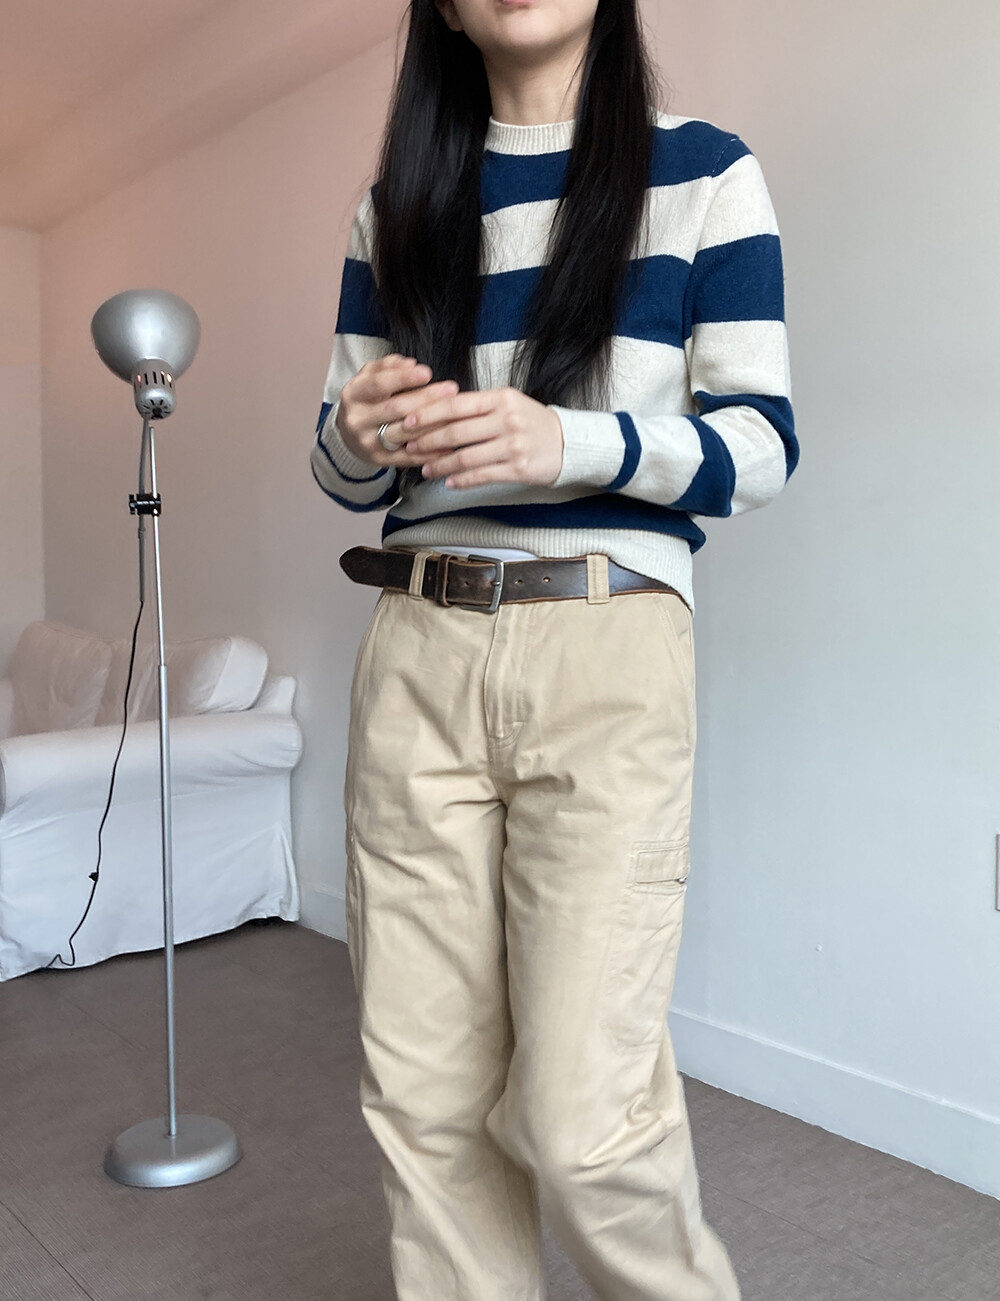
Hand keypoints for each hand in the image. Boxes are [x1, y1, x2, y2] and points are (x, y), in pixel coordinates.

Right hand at [335, 355, 459, 467]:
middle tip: (451, 389)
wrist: (347, 435)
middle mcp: (358, 419)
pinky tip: (448, 447)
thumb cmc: (365, 400)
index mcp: (353, 394)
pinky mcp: (380, 460)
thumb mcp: (368, 378)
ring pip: (404, 433)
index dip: (403, 378)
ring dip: (432, 424)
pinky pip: (408, 458)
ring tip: (455, 414)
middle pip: (395, 409)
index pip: (378, 384)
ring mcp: (368, 442)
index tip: (427, 373)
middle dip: (425, 398)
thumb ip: (387, 367)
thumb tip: (409, 364)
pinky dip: (429, 454)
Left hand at [400, 386, 564, 488]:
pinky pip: (482, 475)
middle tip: (410, 448)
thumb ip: (476, 407)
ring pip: (466, 457)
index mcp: (500, 399)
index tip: (408, 421)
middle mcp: (506, 420)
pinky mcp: (518, 469)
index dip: (428, 414)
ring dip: (441, 464)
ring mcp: (513, 445)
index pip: (456, 405)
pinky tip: (449, 481)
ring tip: (426, 469)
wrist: (568, 443)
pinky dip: (462, 479)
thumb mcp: (507, 403)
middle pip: (456, 432)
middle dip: (427, 441)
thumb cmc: (531, 422)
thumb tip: (437, 412)